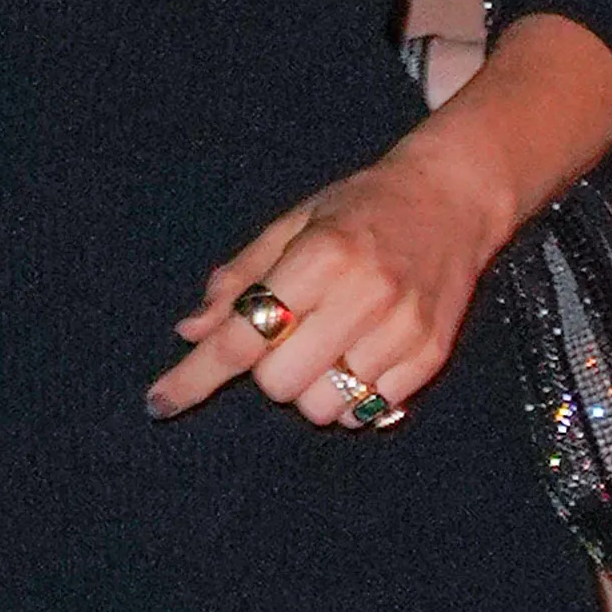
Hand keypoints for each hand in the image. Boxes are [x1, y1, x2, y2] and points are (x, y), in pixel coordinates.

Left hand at [151, 130, 514, 433]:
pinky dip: (351, 398)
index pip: (244, 334)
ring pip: (322, 405)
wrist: (453, 200)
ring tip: (330, 346)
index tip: (159, 403)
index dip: (196, 375)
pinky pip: (367, 411)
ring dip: (311, 388)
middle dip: (269, 370)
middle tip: (292, 335)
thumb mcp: (294, 224)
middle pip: (278, 382)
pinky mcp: (430, 354)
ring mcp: (401, 329)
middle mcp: (363, 294)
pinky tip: (360, 358)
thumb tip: (190, 331)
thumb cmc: (362, 209)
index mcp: (320, 256)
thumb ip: (241, 279)